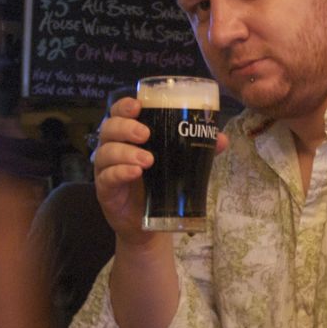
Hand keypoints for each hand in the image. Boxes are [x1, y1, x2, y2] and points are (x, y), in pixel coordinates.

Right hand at [91, 96, 229, 245]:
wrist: (152, 222)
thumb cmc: (161, 183)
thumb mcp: (180, 164)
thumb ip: (199, 149)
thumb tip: (221, 139)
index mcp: (129, 136)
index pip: (119, 113)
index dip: (124, 106)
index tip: (138, 106)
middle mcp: (114, 148)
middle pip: (108, 128)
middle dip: (125, 127)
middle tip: (145, 134)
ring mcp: (106, 169)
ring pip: (106, 152)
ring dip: (125, 152)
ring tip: (148, 160)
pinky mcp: (105, 190)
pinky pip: (106, 177)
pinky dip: (119, 172)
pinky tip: (134, 173)